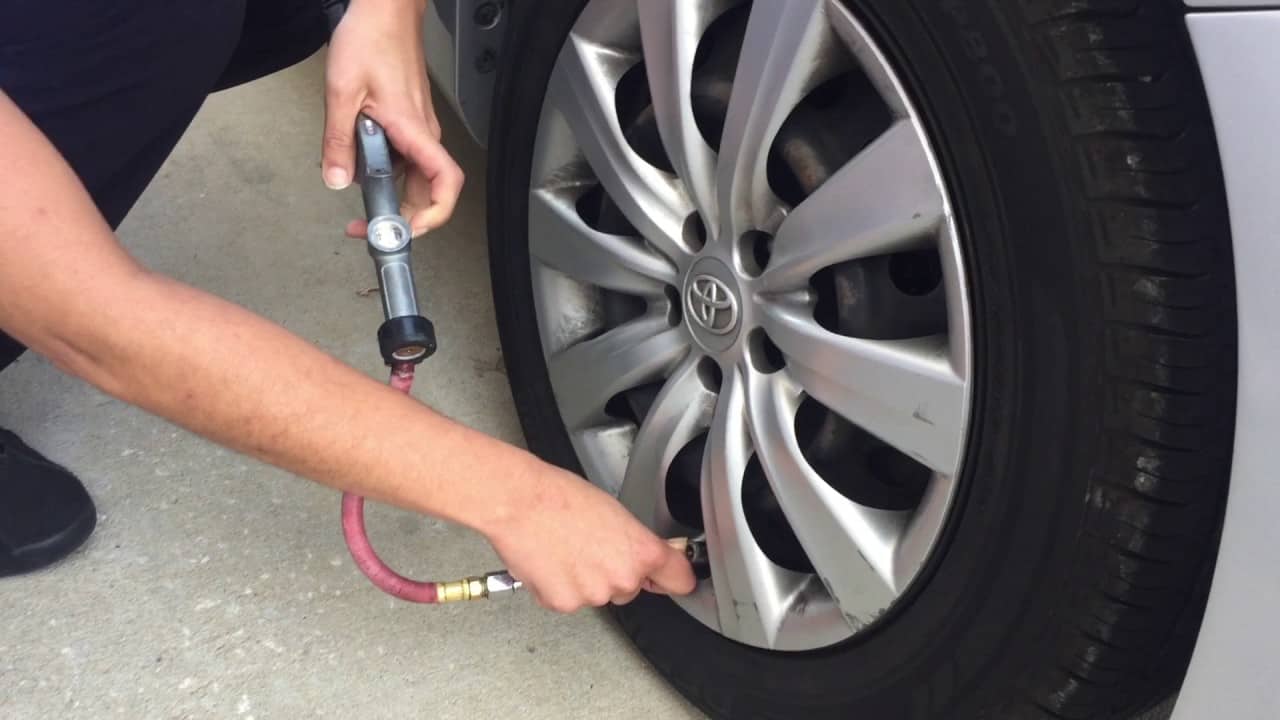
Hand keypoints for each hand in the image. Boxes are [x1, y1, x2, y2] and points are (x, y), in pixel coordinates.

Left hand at [323, 0, 463, 236]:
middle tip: (367, 228)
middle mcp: (423, 134)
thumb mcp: (342, 92)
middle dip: (401, 216)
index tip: (404, 231)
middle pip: (429, 192)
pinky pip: (404, 158)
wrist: (384, 10)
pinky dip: (385, 170)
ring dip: (390, 193)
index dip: (433, 216)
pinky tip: (359, 159)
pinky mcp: (409, 122)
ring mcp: (418, 129)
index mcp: (413, 130)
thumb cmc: (371, 38)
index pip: (445, 184)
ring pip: (414, 177)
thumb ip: (338, 141)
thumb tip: (336, 179)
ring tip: (358, 194)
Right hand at [485, 463, 696, 612]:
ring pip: (598, 594)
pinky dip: (560, 586)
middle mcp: (622, 579)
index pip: (680, 580)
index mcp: (641, 552)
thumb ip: (634, 540)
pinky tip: (551, 561)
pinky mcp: (564, 604)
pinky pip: (569, 600)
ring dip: (585, 579)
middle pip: (631, 587)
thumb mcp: (615, 512)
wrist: (520, 502)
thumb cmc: (561, 496)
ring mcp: (592, 595)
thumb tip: (639, 553)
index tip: (672, 576)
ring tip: (566, 547)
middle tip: (592, 545)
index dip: (674, 576)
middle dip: (615, 571)